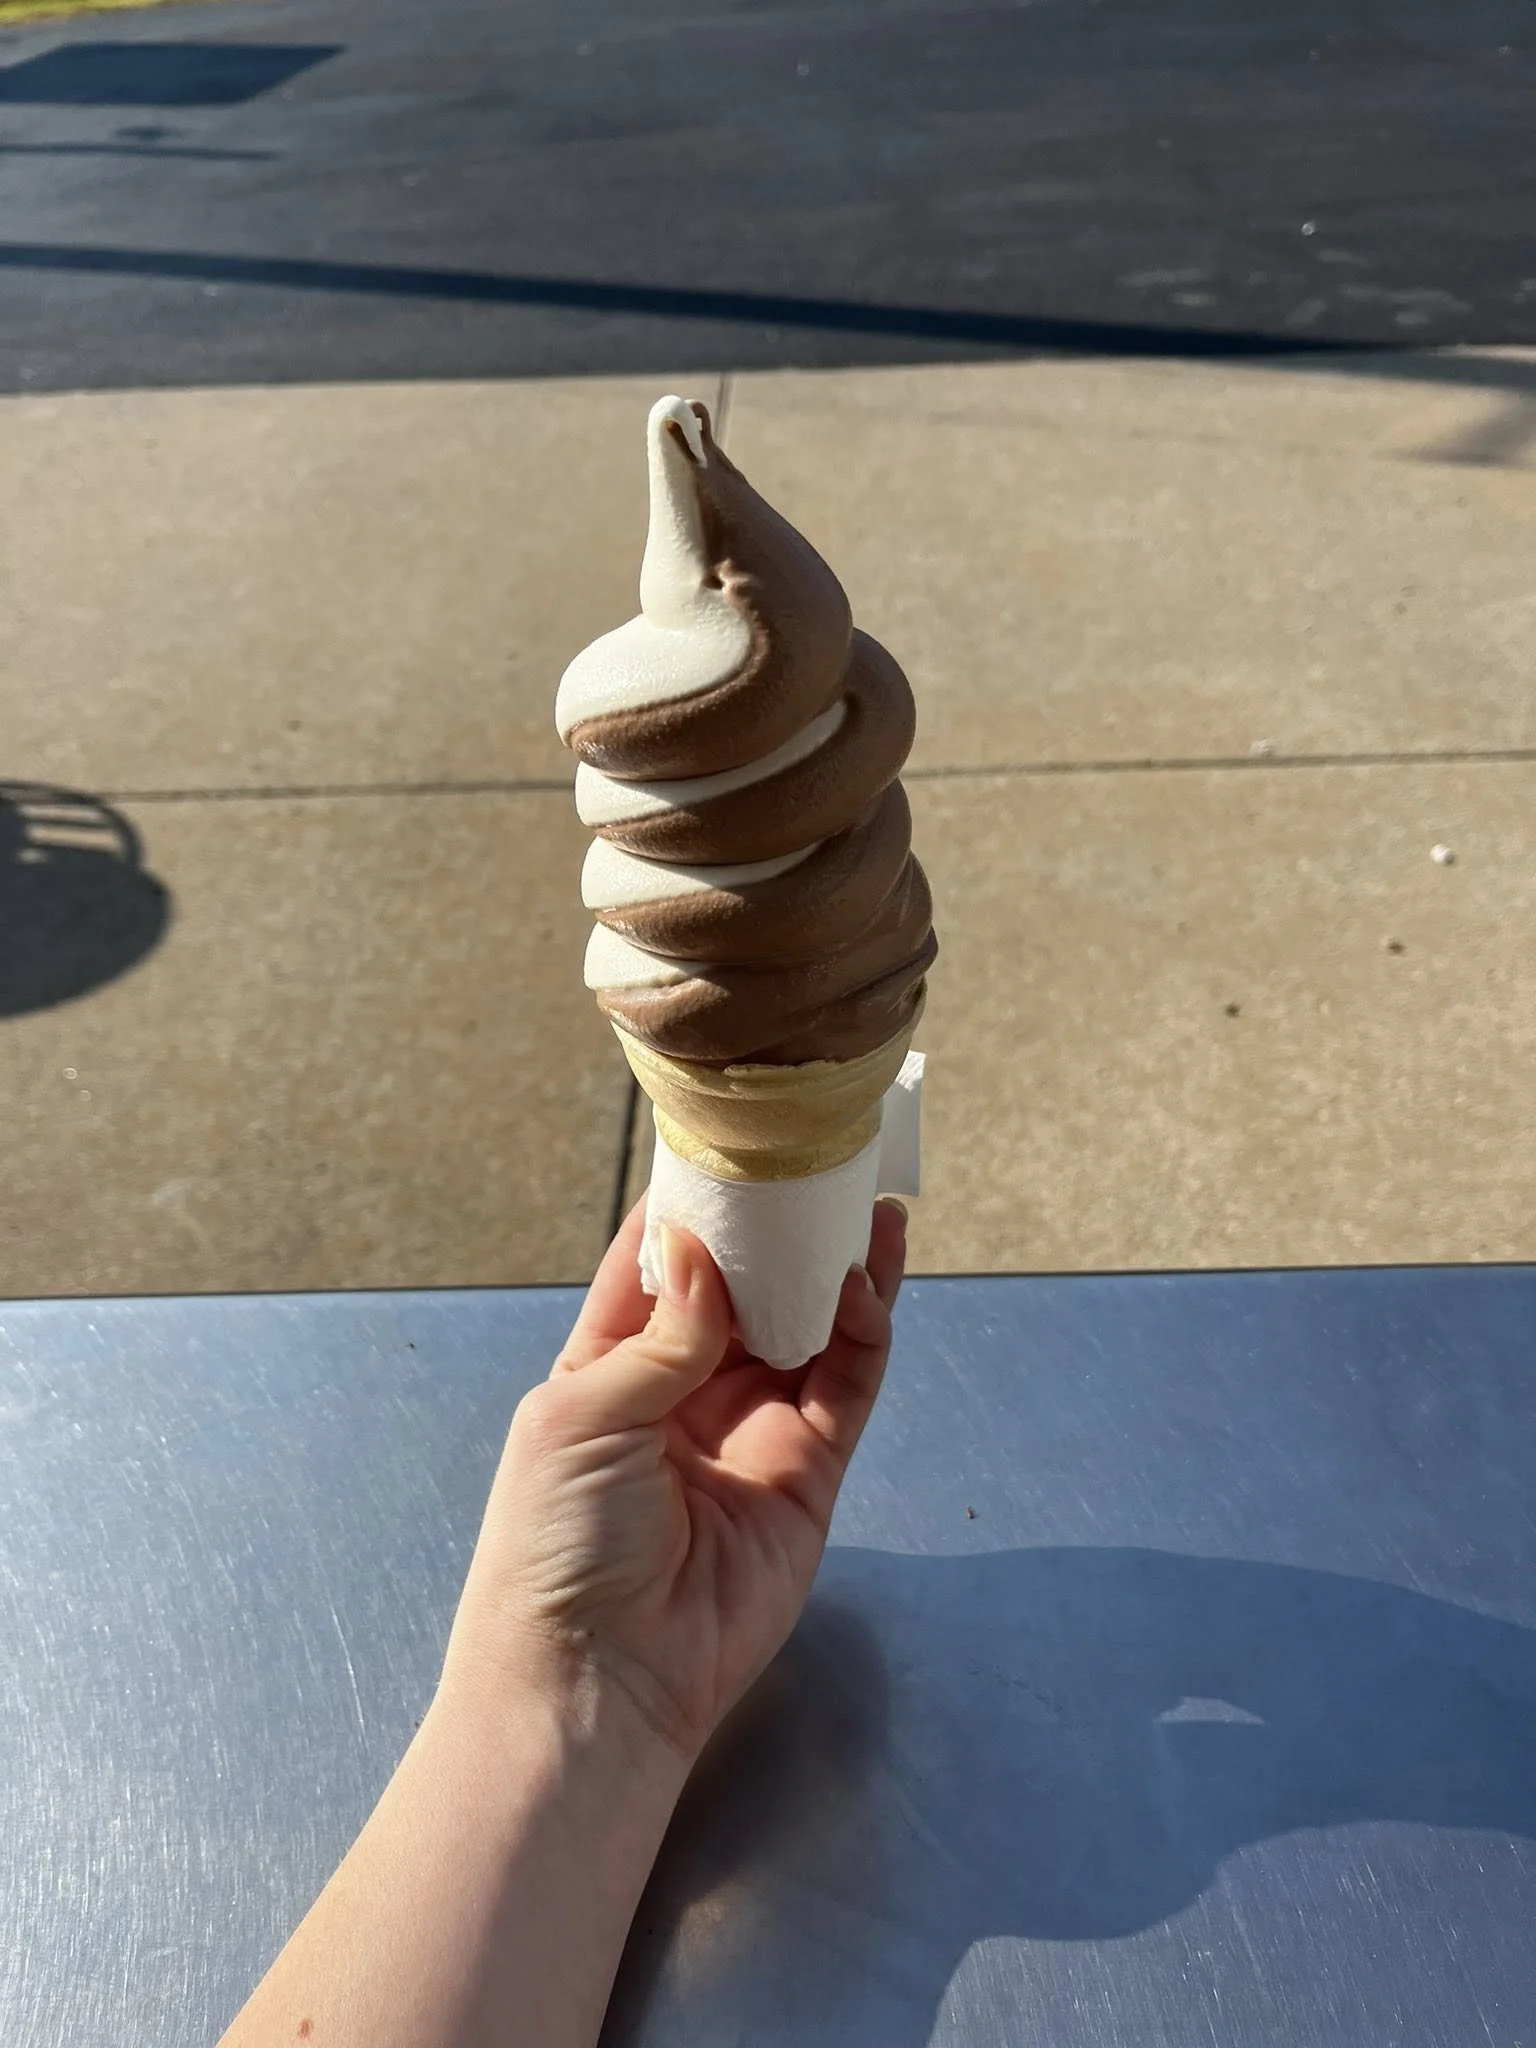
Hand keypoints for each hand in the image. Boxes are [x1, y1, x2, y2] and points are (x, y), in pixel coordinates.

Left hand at [441, 1196, 907, 1764]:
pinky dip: (863, 1329)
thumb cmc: (557, 1542)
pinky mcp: (808, 1473)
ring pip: (805, 1328)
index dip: (692, 1206)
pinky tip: (868, 1275)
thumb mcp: (584, 1416)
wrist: (600, 1680)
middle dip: (778, 1227)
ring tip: (865, 1197)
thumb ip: (658, 1336)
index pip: (658, 1267)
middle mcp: (685, 1390)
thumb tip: (701, 1249)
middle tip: (816, 1159)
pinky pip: (845, 1385)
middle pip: (745, 1288)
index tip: (727, 1141)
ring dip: (834, 1266)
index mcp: (610, 1367)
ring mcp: (752, 1430)